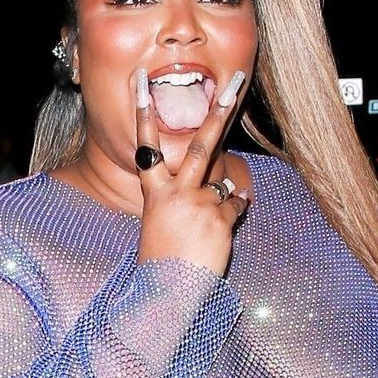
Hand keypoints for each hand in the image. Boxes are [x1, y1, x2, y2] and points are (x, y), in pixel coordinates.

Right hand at [133, 68, 248, 276]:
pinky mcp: (220, 219)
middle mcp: (177, 193)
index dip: (143, 114)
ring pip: (222, 180)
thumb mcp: (160, 225)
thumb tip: (219, 187)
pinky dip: (233, 213)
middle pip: (200, 145)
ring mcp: (200, 204)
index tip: (142, 84)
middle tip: (232, 84)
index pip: (147, 148)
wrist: (168, 293)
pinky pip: (235, 206)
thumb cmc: (161, 262)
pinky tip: (218, 231)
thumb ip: (180, 200)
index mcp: (154, 194)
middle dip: (218, 112)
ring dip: (223, 190)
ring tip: (209, 218)